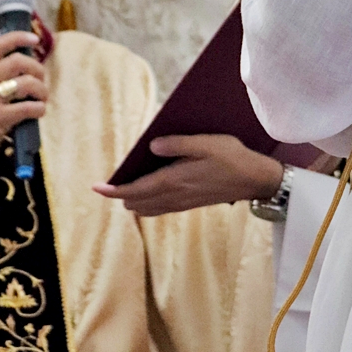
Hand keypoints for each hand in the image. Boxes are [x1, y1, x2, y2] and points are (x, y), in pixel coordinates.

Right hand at [0, 32, 47, 191]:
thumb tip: (25, 74)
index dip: (18, 38)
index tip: (34, 39)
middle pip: (17, 61)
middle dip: (37, 68)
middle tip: (41, 81)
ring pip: (26, 82)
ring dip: (41, 90)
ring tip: (41, 100)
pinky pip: (28, 107)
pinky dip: (39, 109)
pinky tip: (37, 114)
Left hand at [94, 135, 282, 216]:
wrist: (254, 180)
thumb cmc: (232, 157)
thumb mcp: (206, 143)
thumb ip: (178, 144)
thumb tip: (151, 146)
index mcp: (175, 180)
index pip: (135, 189)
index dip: (113, 189)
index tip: (96, 187)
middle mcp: (176, 195)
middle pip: (137, 202)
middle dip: (121, 194)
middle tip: (109, 183)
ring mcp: (183, 202)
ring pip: (148, 208)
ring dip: (134, 199)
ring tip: (124, 187)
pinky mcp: (190, 204)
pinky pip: (160, 209)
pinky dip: (148, 203)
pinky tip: (149, 193)